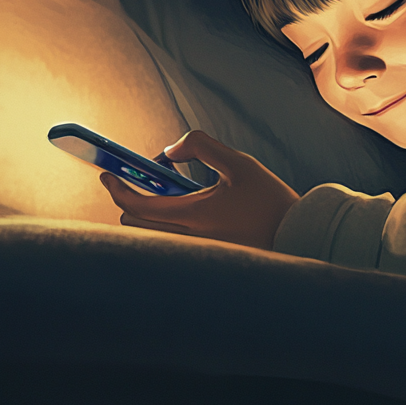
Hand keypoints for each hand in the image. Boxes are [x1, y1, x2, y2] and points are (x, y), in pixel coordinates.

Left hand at [100, 130, 298, 249]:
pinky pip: (170, 242)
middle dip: (131, 200)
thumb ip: (201, 147)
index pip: (136, 205)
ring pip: (151, 236)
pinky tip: (191, 206)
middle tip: (144, 179)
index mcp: (192, 215)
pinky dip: (167, 223)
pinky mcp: (204, 257)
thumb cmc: (270, 200)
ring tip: (173, 190)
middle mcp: (188, 238)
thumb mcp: (239, 163)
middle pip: (135, 225)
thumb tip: (170, 150)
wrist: (296, 234)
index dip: (117, 187)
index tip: (108, 173)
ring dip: (149, 213)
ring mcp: (195, 252)